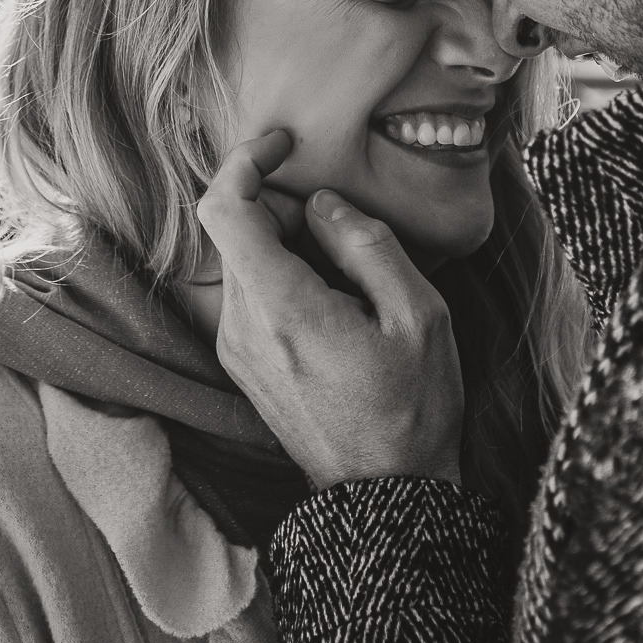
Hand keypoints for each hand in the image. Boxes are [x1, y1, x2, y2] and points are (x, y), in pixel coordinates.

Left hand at [196, 131, 463, 489]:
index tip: (287, 145)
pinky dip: (282, 272)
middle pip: (233, 229)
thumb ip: (367, 245)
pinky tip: (335, 296)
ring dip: (284, 240)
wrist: (385, 497)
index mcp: (281, 309)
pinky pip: (249, 293)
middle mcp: (242, 328)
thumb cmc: (413, 409)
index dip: (247, 161)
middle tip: (344, 218)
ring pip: (240, 260)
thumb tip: (323, 205)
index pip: (223, 209)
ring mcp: (236, 350)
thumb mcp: (419, 316)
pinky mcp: (244, 364)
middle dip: (280, 203)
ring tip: (349, 265)